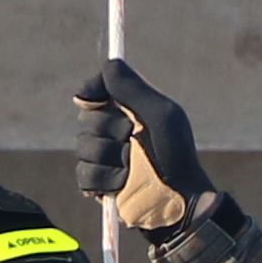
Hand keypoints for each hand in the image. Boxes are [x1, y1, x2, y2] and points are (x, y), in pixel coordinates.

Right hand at [75, 58, 213, 237]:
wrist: (178, 200)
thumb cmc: (176, 155)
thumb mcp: (160, 114)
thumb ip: (132, 88)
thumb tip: (108, 63)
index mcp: (128, 109)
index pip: (95, 90)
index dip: (93, 91)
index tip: (97, 98)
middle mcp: (112, 130)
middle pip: (86, 118)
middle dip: (109, 130)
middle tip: (132, 139)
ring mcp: (103, 157)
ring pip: (83, 146)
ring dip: (110, 157)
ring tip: (133, 167)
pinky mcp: (98, 184)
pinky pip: (84, 174)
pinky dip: (104, 179)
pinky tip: (123, 183)